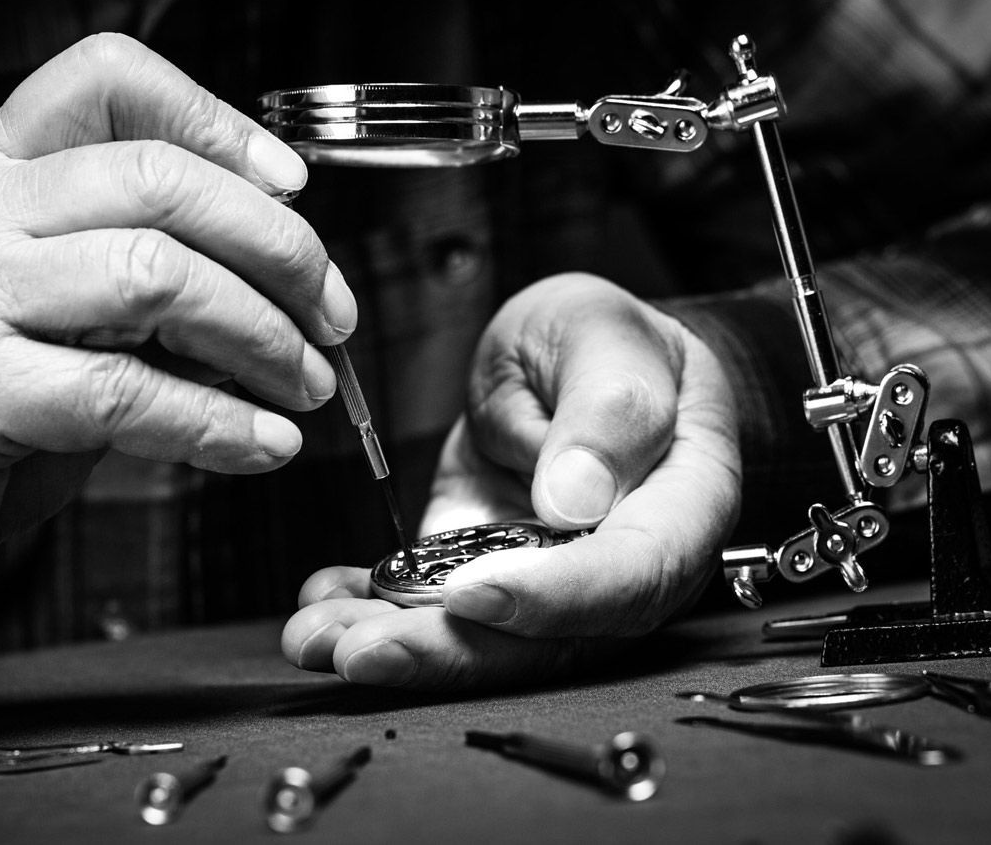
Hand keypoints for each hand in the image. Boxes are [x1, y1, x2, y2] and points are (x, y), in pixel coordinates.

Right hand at [0, 34, 355, 646]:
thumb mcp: (37, 298)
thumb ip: (129, 263)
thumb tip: (278, 273)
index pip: (108, 82)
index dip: (219, 122)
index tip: (293, 190)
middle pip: (162, 183)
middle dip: (280, 250)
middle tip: (332, 316)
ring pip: (158, 280)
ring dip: (263, 339)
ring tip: (308, 386)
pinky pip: (127, 394)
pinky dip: (219, 424)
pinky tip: (264, 444)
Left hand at [282, 273, 739, 689]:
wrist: (570, 359)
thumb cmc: (607, 343)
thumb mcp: (608, 338)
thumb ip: (609, 409)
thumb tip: (575, 499)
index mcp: (678, 508)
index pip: (630, 575)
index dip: (553, 599)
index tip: (473, 595)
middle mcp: (613, 568)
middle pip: (542, 637)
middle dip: (444, 651)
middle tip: (358, 650)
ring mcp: (542, 579)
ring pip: (475, 636)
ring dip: (390, 644)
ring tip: (312, 637)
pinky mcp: (480, 571)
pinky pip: (429, 604)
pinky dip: (370, 608)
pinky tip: (322, 600)